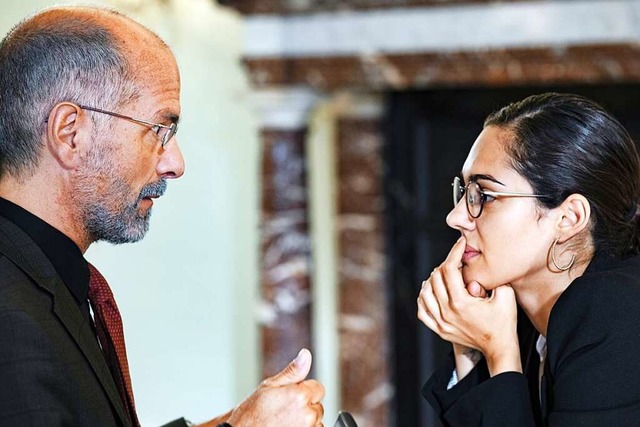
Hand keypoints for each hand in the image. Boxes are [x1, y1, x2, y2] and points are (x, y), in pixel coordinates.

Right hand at [227, 348, 324, 426]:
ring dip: (305, 420)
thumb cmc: (252, 415)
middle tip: (284, 410)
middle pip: (317, 405)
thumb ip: (293, 371)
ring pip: (316, 420)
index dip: (304, 390)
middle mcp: (308, 414)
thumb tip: (305, 355)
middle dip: (305, 405)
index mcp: (300, 396)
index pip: (318, 388)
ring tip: (284, 421)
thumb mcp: (269, 387)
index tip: (291, 396)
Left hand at [417, 237, 520, 375]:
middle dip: (445, 264)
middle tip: (456, 260)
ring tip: (444, 273)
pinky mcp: (439, 330)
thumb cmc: (504, 322)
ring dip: (433, 279)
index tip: (460, 245)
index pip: (449, 269)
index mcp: (461, 303)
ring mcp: (441, 323)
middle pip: (435, 278)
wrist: (499, 348)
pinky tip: (431, 290)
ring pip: (425, 293)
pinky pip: (422, 310)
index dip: (454, 252)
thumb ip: (490, 281)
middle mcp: (447, 313)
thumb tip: (472, 276)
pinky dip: (424, 297)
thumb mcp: (505, 296)